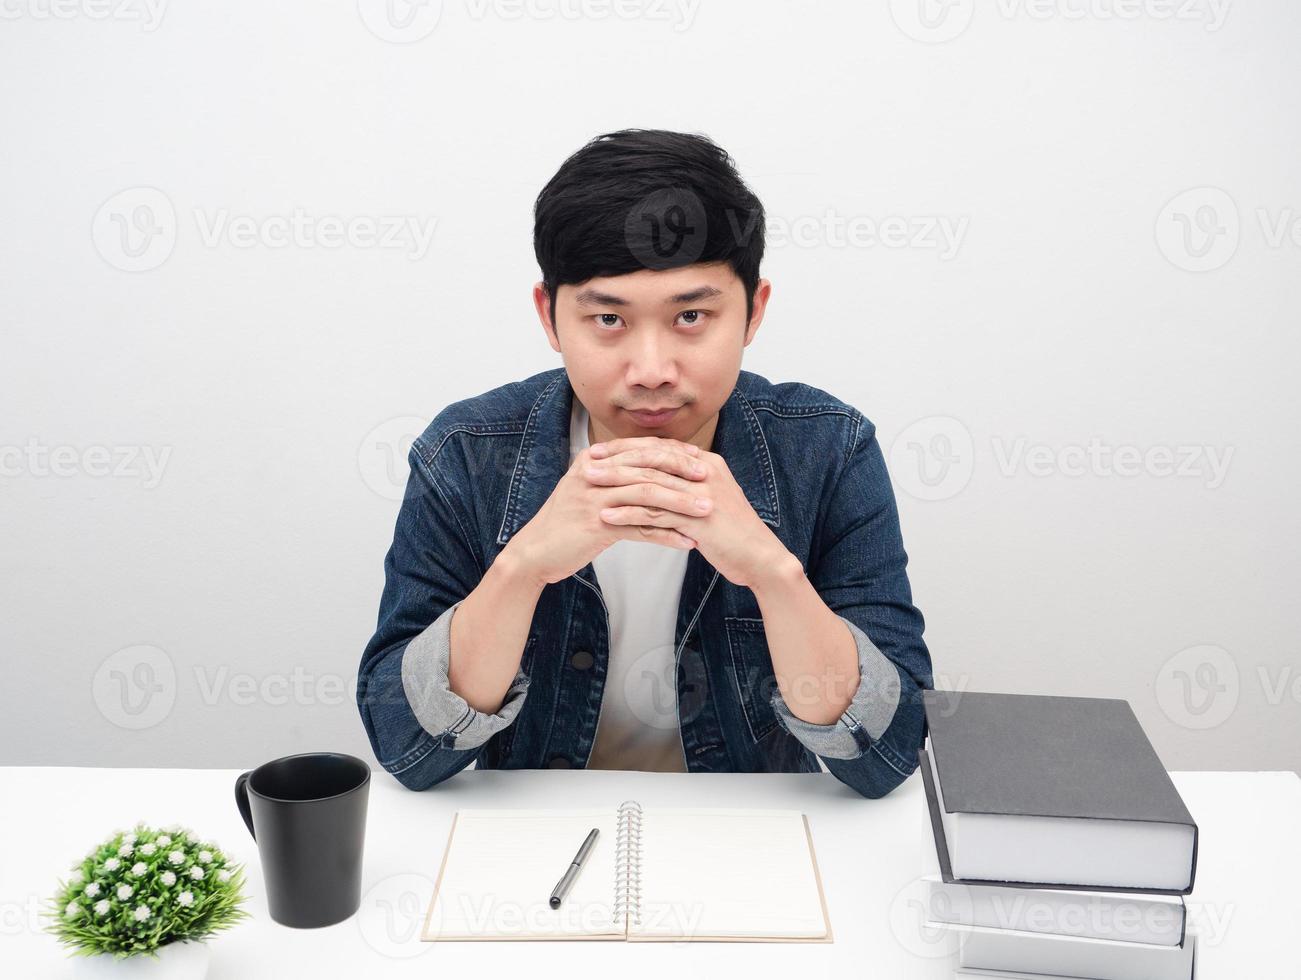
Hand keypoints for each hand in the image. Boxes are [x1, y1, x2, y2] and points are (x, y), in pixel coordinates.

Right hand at [506, 439, 709, 586]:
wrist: (536, 551)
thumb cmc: (565, 522)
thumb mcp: (588, 489)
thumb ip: (613, 475)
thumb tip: (648, 468)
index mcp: (594, 460)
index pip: (641, 449)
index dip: (673, 453)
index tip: (700, 459)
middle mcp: (594, 473)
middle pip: (648, 467)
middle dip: (682, 473)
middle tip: (710, 481)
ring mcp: (594, 498)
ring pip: (648, 495)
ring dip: (682, 504)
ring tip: (707, 512)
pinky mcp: (597, 525)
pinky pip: (641, 527)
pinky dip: (667, 535)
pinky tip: (687, 541)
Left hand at [584, 437, 790, 589]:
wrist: (761, 558)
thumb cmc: (733, 533)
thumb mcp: (711, 500)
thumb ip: (688, 486)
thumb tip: (660, 480)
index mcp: (708, 464)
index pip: (661, 447)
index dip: (630, 447)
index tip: (603, 449)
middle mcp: (705, 473)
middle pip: (652, 459)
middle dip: (617, 458)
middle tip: (588, 460)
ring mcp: (702, 496)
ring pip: (650, 483)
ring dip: (616, 483)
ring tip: (588, 484)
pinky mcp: (698, 521)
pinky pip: (656, 514)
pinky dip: (628, 513)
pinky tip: (606, 515)